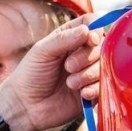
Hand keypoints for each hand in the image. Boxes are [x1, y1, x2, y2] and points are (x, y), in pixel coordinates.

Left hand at [4, 15, 101, 130]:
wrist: (26, 106)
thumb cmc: (30, 74)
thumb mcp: (43, 51)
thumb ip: (64, 39)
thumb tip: (89, 31)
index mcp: (70, 37)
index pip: (92, 24)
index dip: (96, 30)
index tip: (90, 40)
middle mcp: (82, 53)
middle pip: (102, 46)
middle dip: (87, 57)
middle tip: (68, 67)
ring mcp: (88, 73)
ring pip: (105, 67)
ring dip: (88, 75)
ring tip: (70, 83)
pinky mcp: (92, 92)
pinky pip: (105, 87)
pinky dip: (94, 89)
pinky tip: (82, 94)